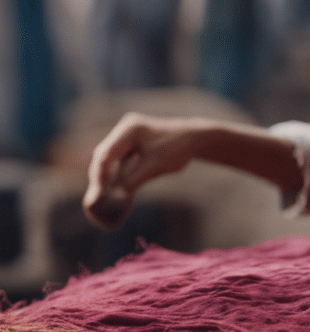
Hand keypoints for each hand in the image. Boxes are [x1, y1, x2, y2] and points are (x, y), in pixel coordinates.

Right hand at [82, 112, 201, 230]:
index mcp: (129, 129)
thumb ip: (134, 179)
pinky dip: (116, 179)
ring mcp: (126, 140)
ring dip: (105, 180)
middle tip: (94, 202)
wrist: (193, 140)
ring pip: (109, 163)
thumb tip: (114, 198)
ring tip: (99, 202)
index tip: (99, 195)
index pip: (106, 154)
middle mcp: (124, 132)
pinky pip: (118, 165)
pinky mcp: (131, 150)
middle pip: (104, 158)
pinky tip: (113, 195)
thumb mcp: (155, 165)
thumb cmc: (177, 148)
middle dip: (99, 179)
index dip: (100, 175)